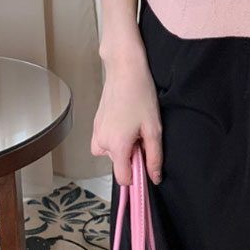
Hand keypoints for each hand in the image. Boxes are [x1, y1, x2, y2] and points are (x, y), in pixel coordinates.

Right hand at [90, 51, 162, 185]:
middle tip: (142, 133)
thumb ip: (154, 157)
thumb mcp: (154, 129)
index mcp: (116, 145)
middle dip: (132, 154)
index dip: (136, 176)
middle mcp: (101, 142)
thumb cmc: (140, 94)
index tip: (146, 166)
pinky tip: (126, 120)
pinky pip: (106, 141)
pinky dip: (116, 137)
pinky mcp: (95, 124)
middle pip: (119, 163)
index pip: (123, 179)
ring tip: (134, 125)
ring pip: (112, 152)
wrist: (125, 70)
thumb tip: (154, 177)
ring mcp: (96, 132)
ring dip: (124, 145)